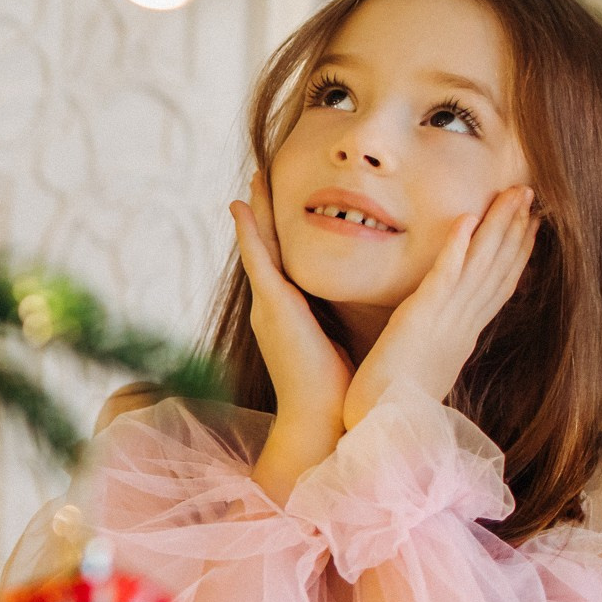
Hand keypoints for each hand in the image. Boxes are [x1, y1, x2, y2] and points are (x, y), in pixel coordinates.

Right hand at [229, 171, 352, 433]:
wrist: (323, 422)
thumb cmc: (336, 392)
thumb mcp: (337, 345)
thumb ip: (337, 323)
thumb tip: (359, 309)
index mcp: (286, 316)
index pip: (280, 265)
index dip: (275, 234)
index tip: (276, 205)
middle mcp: (270, 307)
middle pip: (264, 250)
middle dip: (260, 214)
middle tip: (258, 180)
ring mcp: (267, 306)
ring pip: (258, 247)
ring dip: (255, 213)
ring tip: (252, 183)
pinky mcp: (273, 307)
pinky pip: (258, 260)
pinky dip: (249, 232)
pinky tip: (242, 207)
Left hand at [342, 184, 537, 431]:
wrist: (378, 428)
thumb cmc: (393, 402)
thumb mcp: (424, 367)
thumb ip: (436, 345)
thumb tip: (441, 336)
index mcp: (464, 337)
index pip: (499, 287)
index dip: (519, 252)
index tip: (533, 223)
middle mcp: (462, 326)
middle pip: (500, 270)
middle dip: (518, 229)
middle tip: (533, 194)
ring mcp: (446, 322)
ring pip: (481, 266)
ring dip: (499, 227)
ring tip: (515, 194)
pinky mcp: (420, 320)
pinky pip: (443, 277)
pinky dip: (457, 247)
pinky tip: (467, 218)